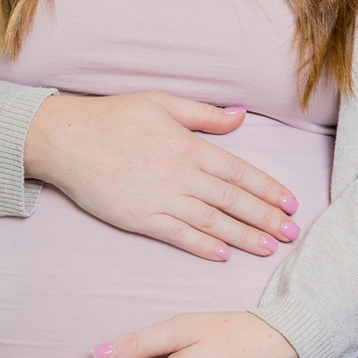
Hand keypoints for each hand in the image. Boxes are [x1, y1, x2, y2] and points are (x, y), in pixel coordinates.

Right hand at [24, 91, 299, 260]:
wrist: (66, 139)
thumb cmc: (112, 117)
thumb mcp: (161, 102)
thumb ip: (203, 114)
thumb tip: (239, 116)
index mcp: (189, 146)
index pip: (240, 172)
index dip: (269, 189)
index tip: (291, 203)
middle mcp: (180, 174)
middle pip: (234, 200)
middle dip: (266, 218)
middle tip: (292, 233)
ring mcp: (160, 198)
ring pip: (212, 221)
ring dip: (243, 237)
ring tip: (268, 248)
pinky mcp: (140, 217)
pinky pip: (178, 235)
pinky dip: (202, 245)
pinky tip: (223, 255)